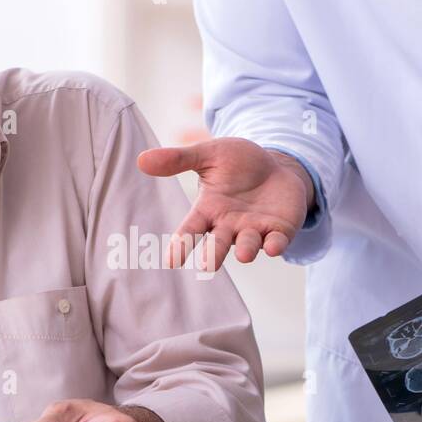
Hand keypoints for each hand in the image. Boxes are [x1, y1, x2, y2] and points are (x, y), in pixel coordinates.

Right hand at [137, 138, 312, 271]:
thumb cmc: (239, 164)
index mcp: (208, 210)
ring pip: (248, 245)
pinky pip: (276, 241)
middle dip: (213, 254)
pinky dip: (275, 245)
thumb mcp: (209, 155)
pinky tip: (273, 247)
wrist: (277, 165)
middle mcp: (229, 226)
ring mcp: (255, 230)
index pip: (190, 230)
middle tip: (206, 265)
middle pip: (217, 244)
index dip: (181, 245)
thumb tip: (141, 160)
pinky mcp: (279, 231)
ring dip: (246, 250)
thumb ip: (178, 160)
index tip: (171, 261)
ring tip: (243, 254)